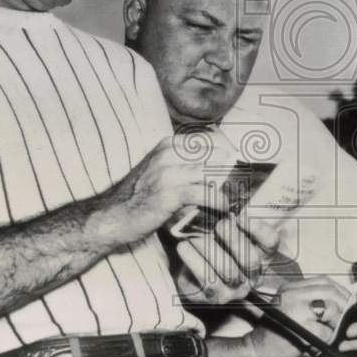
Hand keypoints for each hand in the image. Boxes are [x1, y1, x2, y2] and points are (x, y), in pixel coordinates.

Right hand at [93, 134, 233, 246]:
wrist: (110, 217)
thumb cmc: (137, 197)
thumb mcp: (159, 171)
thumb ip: (183, 166)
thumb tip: (214, 168)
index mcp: (168, 145)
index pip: (209, 139)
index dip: (229, 150)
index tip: (240, 163)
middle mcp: (169, 153)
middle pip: (214, 154)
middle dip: (232, 168)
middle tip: (246, 183)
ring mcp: (169, 171)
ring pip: (212, 173)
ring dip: (228, 186)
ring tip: (238, 197)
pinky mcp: (170, 192)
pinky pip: (204, 193)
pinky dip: (218, 201)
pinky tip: (224, 208)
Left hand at [174, 215, 281, 303]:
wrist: (190, 273)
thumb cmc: (212, 245)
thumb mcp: (224, 228)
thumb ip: (229, 216)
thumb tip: (223, 199)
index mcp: (261, 254)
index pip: (271, 242)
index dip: (258, 228)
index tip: (240, 215)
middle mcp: (253, 275)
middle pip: (251, 260)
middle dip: (234, 239)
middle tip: (218, 224)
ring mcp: (236, 289)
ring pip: (227, 269)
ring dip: (209, 248)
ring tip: (193, 234)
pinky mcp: (215, 297)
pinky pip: (206, 279)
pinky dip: (193, 260)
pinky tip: (183, 246)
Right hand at [246, 276, 349, 356]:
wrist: (259, 349)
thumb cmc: (277, 331)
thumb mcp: (290, 306)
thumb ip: (309, 299)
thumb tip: (340, 299)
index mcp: (290, 288)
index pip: (323, 281)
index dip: (339, 290)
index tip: (345, 300)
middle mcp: (292, 294)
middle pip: (329, 291)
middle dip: (343, 304)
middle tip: (346, 316)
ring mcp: (297, 310)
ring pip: (331, 309)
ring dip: (335, 323)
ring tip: (327, 332)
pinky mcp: (303, 328)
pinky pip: (327, 332)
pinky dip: (328, 339)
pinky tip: (318, 343)